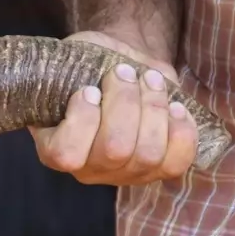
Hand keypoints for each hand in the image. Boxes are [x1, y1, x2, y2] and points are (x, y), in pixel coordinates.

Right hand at [29, 30, 197, 185]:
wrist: (122, 71)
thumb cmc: (90, 66)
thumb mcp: (70, 60)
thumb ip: (68, 69)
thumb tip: (82, 76)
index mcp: (54, 148)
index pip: (66, 154)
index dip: (83, 119)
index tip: (89, 89)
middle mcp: (88, 170)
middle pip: (115, 149)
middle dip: (125, 102)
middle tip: (125, 72)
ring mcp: (124, 174)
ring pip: (148, 154)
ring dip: (154, 109)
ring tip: (151, 81)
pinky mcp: (157, 171)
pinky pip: (176, 162)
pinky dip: (180, 131)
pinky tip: (175, 107)